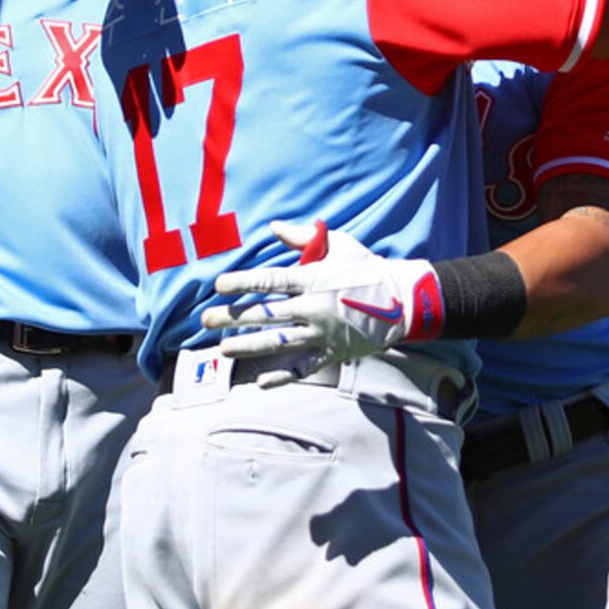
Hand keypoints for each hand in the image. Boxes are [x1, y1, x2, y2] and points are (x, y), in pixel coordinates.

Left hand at [201, 219, 443, 362]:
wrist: (403, 301)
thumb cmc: (367, 268)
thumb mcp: (339, 245)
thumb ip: (304, 237)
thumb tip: (274, 227)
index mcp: (313, 278)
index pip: (270, 280)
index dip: (243, 282)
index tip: (218, 284)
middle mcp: (314, 307)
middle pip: (266, 314)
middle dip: (233, 318)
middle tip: (206, 319)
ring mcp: (322, 333)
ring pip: (278, 342)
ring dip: (248, 346)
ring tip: (223, 349)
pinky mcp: (333, 352)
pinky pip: (304, 367)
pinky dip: (283, 376)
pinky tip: (261, 381)